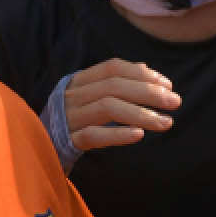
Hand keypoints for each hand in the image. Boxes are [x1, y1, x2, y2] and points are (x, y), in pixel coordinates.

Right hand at [63, 59, 178, 150]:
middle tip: (176, 102)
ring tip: (166, 123)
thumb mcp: (90, 98)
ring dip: (141, 114)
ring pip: (107, 108)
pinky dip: (118, 134)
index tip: (168, 85)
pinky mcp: (67, 141)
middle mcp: (72, 96)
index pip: (113, 68)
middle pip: (114, 87)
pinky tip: (139, 135)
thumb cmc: (74, 120)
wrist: (40, 148)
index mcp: (79, 80)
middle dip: (149, 93)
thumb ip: (115, 83)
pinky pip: (94, 135)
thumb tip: (148, 70)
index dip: (142, 74)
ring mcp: (68, 118)